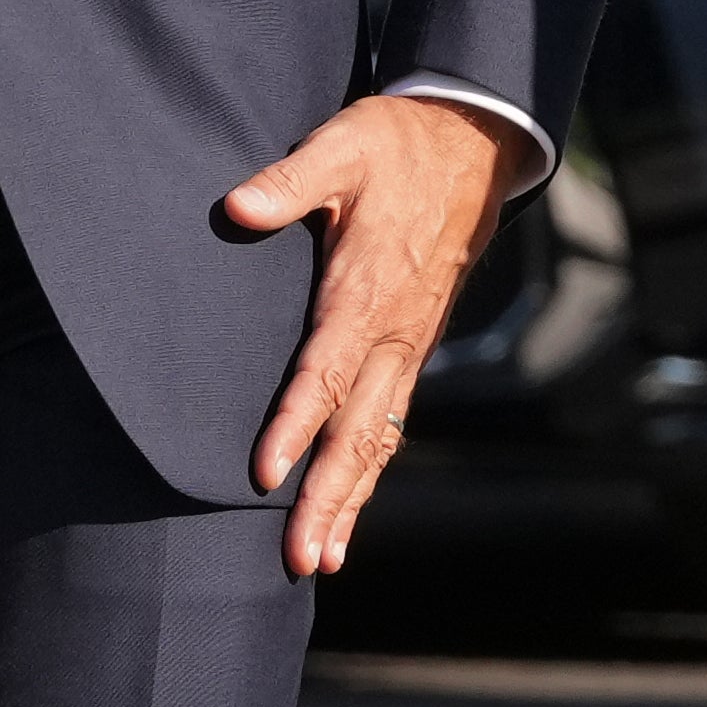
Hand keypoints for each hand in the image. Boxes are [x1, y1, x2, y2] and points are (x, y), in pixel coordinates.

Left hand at [225, 94, 517, 574]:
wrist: (469, 148)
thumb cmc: (392, 147)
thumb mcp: (340, 149)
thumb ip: (287, 181)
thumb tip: (237, 207)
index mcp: (365, 290)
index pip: (323, 370)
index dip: (295, 423)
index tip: (266, 474)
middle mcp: (392, 332)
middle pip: (357, 429)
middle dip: (328, 495)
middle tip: (300, 558)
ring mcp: (408, 346)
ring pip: (380, 437)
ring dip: (350, 499)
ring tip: (322, 558)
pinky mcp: (413, 348)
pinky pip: (392, 420)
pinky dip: (371, 470)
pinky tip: (350, 506)